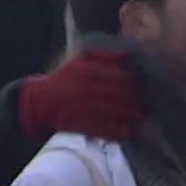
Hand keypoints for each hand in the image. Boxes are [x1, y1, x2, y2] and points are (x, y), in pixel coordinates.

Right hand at [18, 49, 142, 139]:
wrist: (40, 101)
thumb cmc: (64, 78)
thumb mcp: (80, 60)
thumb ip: (102, 55)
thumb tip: (125, 55)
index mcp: (87, 70)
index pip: (117, 75)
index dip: (133, 82)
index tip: (142, 85)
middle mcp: (86, 88)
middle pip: (118, 94)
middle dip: (135, 100)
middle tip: (145, 103)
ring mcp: (83, 106)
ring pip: (113, 111)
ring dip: (129, 115)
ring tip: (140, 117)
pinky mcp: (80, 123)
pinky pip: (102, 127)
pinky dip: (116, 130)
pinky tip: (127, 130)